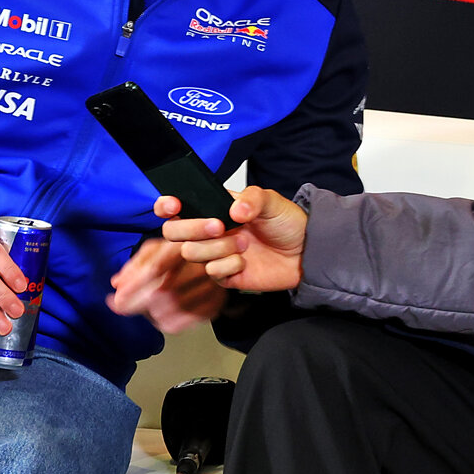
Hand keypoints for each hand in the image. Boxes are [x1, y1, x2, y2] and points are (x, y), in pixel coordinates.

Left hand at [108, 237, 228, 331]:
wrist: (217, 261)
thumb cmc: (180, 254)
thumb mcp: (156, 250)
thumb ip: (136, 265)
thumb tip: (117, 284)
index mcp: (183, 245)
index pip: (155, 268)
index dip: (133, 287)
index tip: (115, 300)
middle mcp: (201, 264)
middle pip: (162, 293)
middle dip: (137, 304)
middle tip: (123, 305)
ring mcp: (211, 287)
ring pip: (171, 311)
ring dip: (151, 314)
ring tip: (144, 307)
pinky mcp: (215, 305)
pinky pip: (183, 323)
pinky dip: (166, 323)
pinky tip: (160, 315)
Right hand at [158, 185, 306, 291]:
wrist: (305, 253)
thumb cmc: (288, 224)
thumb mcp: (272, 202)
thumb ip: (252, 199)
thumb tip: (234, 209)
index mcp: (216, 207)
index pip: (179, 206)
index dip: (168, 205)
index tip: (174, 206)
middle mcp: (210, 230)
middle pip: (174, 231)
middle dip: (193, 228)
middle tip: (219, 226)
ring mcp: (214, 253)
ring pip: (191, 252)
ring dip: (217, 248)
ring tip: (243, 243)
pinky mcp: (223, 274)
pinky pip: (210, 272)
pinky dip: (227, 266)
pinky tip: (244, 262)